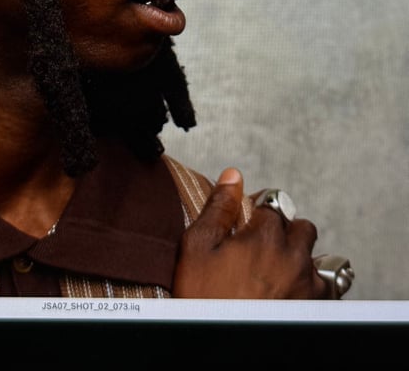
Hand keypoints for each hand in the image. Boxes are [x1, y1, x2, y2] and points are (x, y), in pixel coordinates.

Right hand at [172, 168, 329, 298]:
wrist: (218, 348)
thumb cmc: (204, 301)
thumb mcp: (197, 247)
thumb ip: (218, 207)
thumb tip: (233, 177)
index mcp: (266, 236)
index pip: (274, 203)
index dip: (257, 210)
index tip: (247, 222)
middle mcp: (295, 258)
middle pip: (301, 227)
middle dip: (284, 231)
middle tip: (260, 247)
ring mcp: (309, 287)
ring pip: (318, 258)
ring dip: (301, 259)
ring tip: (277, 273)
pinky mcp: (317, 311)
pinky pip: (329, 289)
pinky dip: (314, 286)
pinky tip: (293, 293)